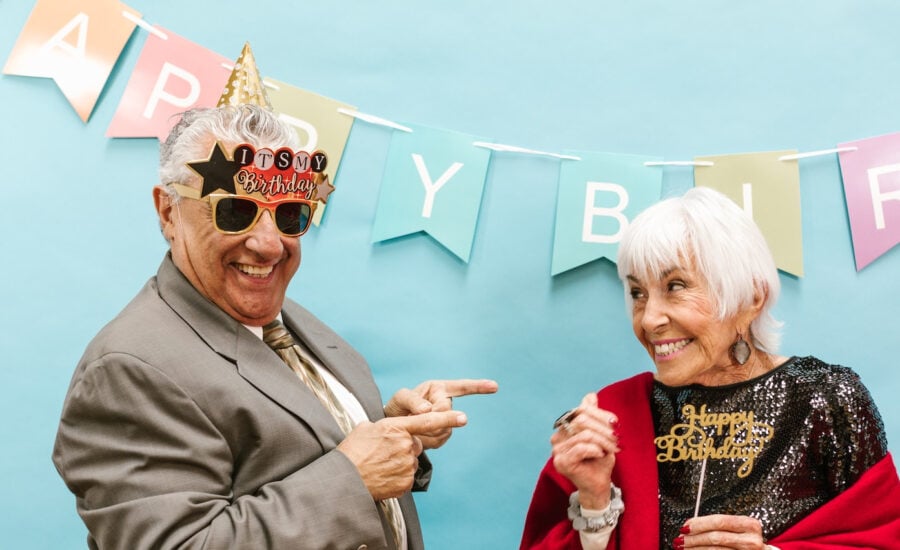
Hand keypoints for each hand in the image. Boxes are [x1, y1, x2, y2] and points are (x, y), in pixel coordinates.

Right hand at [337, 410, 467, 499]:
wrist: (344, 480)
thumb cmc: (352, 451)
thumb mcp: (366, 428)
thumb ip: (386, 426)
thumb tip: (393, 430)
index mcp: (396, 428)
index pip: (428, 421)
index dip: (448, 419)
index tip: (464, 417)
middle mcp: (406, 446)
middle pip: (416, 444)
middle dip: (405, 446)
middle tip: (383, 452)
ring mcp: (407, 466)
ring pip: (411, 461)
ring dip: (400, 462)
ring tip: (380, 465)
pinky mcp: (406, 483)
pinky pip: (407, 477)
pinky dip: (398, 477)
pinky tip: (383, 476)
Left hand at [383, 378, 497, 449]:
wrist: (392, 430)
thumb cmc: (396, 409)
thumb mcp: (400, 400)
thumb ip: (412, 401)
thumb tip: (428, 410)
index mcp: (437, 388)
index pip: (461, 386)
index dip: (478, 386)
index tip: (495, 386)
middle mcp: (444, 402)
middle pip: (447, 411)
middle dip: (431, 418)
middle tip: (414, 419)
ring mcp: (445, 419)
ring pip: (445, 428)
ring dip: (428, 431)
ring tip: (414, 429)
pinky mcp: (442, 435)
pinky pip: (441, 439)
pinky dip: (429, 440)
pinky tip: (420, 437)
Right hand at [551, 393, 619, 508]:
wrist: (599, 486)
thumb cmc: (600, 460)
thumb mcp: (600, 434)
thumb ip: (594, 416)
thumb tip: (590, 396)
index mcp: (564, 427)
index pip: (580, 411)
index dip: (600, 414)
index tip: (616, 423)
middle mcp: (557, 436)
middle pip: (581, 420)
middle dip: (603, 428)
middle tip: (617, 439)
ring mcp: (557, 449)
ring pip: (584, 434)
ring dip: (603, 441)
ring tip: (612, 449)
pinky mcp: (561, 462)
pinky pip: (581, 447)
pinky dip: (595, 449)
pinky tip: (601, 454)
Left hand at [677, 515, 766, 549]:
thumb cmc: (746, 541)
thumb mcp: (738, 529)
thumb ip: (718, 525)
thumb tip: (689, 526)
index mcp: (749, 524)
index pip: (719, 521)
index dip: (699, 523)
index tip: (684, 527)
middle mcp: (752, 540)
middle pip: (716, 537)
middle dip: (694, 539)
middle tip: (679, 539)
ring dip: (695, 549)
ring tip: (683, 547)